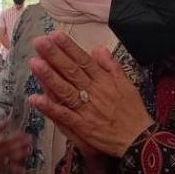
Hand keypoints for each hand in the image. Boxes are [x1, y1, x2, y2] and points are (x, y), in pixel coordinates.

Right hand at [0, 120, 32, 173]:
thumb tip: (8, 120)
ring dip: (19, 155)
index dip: (16, 137)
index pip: (6, 140)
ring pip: (9, 158)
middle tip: (30, 141)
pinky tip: (23, 171)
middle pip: (9, 148)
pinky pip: (7, 168)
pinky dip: (15, 170)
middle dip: (20, 144)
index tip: (25, 134)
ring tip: (29, 151)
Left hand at [28, 32, 153, 157]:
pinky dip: (50, 108)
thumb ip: (111, 65)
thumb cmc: (133, 110)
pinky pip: (64, 115)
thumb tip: (98, 48)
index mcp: (103, 80)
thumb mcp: (127, 83)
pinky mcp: (83, 126)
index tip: (55, 35)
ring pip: (66, 90)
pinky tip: (35, 99)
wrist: (139, 138)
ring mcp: (87, 109)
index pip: (83, 60)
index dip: (69, 48)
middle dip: (54, 56)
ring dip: (49, 77)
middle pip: (71, 71)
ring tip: (35, 63)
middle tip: (39, 42)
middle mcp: (93, 92)